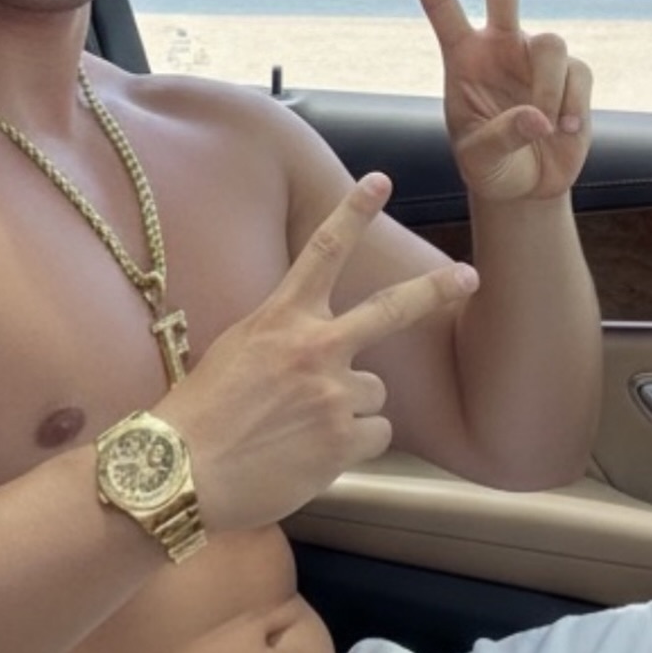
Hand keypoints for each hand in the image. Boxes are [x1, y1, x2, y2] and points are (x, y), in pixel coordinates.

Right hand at [164, 174, 477, 529]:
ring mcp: (332, 394)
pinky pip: (374, 436)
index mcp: (280, 317)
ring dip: (353, 410)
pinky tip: (312, 455)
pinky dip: (351, 448)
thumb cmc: (199, 413)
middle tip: (469, 276)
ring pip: (376, 393)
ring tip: (305, 429)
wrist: (182, 471)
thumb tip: (315, 342)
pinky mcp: (343, 441)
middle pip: (389, 308)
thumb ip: (281, 335)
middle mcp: (313, 347)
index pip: (323, 251)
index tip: (379, 181)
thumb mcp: (234, 350)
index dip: (354, 211)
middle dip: (434, 289)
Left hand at [404, 0, 592, 203]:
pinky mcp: (573, 74)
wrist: (527, 187)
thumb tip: (538, 116)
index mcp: (462, 57)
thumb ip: (502, 136)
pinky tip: (562, 131)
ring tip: (542, 126)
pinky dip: (571, 107)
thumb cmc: (490, 169)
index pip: (440, 5)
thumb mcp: (479, 160)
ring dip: (547, 87)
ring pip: (550, 43)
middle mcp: (499, 45)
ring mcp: (536, 56)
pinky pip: (577, 77)